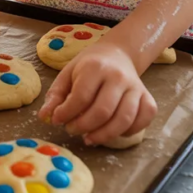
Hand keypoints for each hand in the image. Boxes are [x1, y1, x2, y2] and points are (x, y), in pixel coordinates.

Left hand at [38, 42, 156, 144]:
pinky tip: (113, 131)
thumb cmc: (89, 67)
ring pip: (124, 120)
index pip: (81, 97)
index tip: (57, 120)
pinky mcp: (148, 98)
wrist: (117, 55)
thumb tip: (44, 117)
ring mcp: (136, 88)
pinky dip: (129, 132)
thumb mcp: (67, 74)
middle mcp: (118, 77)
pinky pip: (143, 120)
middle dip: (83, 127)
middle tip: (72, 130)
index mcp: (95, 67)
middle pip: (103, 111)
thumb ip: (56, 95)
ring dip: (104, 135)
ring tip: (89, 138)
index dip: (66, 113)